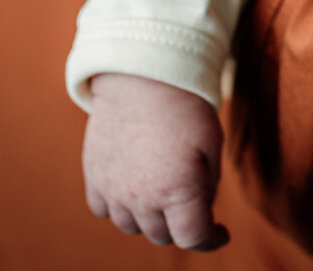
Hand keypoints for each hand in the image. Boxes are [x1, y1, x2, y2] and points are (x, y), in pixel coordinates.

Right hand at [83, 73, 228, 250]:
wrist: (143, 73)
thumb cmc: (185, 106)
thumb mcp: (212, 145)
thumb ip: (207, 186)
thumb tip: (201, 210)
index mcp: (178, 190)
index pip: (193, 237)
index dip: (211, 239)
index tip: (219, 232)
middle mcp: (141, 197)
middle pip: (163, 235)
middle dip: (181, 225)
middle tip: (192, 202)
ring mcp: (113, 188)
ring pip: (132, 226)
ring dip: (149, 218)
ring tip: (162, 192)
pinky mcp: (93, 174)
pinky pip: (103, 209)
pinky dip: (118, 207)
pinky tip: (132, 189)